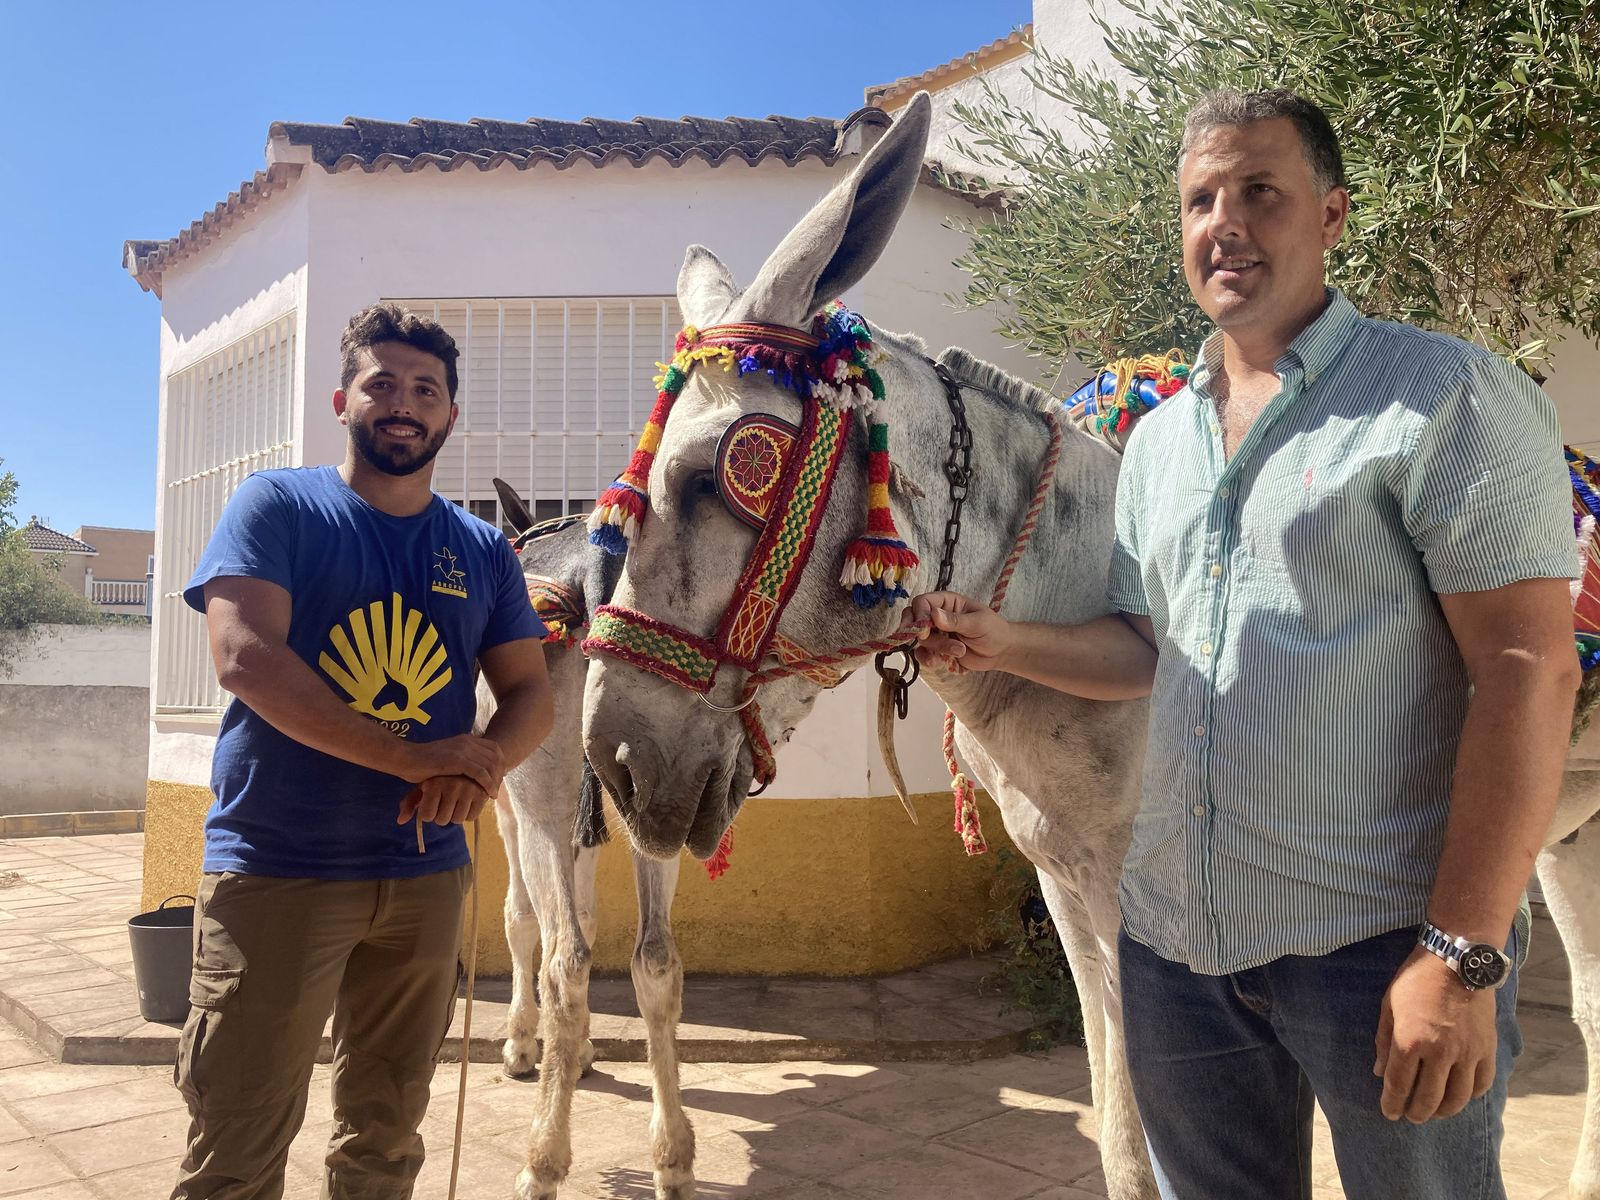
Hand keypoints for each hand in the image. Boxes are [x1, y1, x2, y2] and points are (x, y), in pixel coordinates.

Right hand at [397, 734, 503, 795]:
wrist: (405, 758)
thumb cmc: (422, 763)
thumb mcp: (447, 759)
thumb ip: (461, 763)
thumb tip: (473, 774)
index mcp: (466, 739)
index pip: (494, 750)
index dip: (500, 765)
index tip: (497, 780)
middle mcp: (467, 741)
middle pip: (496, 757)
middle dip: (500, 774)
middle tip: (497, 790)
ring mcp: (463, 749)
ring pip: (491, 766)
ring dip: (495, 781)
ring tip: (493, 794)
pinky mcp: (457, 760)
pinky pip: (481, 773)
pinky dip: (487, 785)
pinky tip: (488, 794)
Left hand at [398, 775, 492, 826]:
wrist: (464, 762)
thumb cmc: (437, 777)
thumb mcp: (422, 786)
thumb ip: (410, 802)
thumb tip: (400, 821)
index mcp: (434, 783)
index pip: (427, 816)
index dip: (428, 815)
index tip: (430, 806)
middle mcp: (451, 785)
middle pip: (442, 820)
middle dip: (442, 816)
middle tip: (444, 805)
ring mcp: (468, 789)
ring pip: (457, 820)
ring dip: (455, 816)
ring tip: (456, 804)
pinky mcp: (482, 793)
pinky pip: (471, 817)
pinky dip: (468, 814)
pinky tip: (467, 804)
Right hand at [897, 592, 1013, 673]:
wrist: (1001, 652)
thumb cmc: (993, 631)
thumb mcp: (978, 623)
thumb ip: (955, 620)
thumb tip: (934, 613)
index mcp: (948, 603)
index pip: (923, 602)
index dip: (919, 614)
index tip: (923, 629)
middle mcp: (938, 616)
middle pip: (915, 620)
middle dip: (920, 633)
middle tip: (926, 639)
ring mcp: (937, 634)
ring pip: (920, 640)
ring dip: (935, 648)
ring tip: (958, 652)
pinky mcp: (938, 650)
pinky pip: (923, 654)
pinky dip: (927, 659)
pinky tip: (937, 662)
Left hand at [1374, 946, 1497, 1121]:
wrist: (1457, 960)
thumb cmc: (1416, 979)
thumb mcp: (1389, 1005)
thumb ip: (1384, 1041)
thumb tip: (1379, 1072)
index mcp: (1411, 1041)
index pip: (1399, 1085)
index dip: (1392, 1103)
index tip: (1389, 1113)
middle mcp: (1441, 1052)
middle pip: (1429, 1098)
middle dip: (1417, 1113)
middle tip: (1411, 1116)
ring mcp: (1468, 1053)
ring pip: (1457, 1098)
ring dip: (1443, 1111)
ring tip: (1434, 1112)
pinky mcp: (1487, 1049)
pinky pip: (1481, 1084)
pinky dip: (1469, 1096)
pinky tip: (1459, 1096)